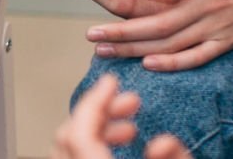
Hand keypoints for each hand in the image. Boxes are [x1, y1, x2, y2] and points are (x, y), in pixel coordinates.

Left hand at [53, 73, 191, 158]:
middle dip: (98, 112)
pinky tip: (122, 143)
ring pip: (69, 148)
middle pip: (69, 136)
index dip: (94, 102)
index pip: (78, 133)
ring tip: (130, 128)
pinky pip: (75, 157)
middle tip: (130, 102)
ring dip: (97, 130)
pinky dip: (92, 144)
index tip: (112, 81)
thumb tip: (163, 143)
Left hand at [86, 0, 232, 70]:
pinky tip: (146, 65)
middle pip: (163, 23)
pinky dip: (172, 64)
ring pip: (173, 44)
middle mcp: (213, 3)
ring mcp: (220, 26)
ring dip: (136, 51)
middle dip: (124, 32)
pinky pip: (197, 57)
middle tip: (91, 35)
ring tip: (104, 52)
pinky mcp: (227, 42)